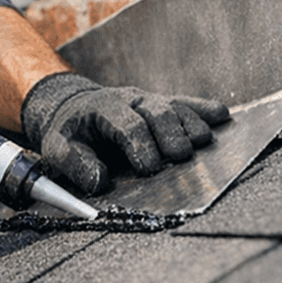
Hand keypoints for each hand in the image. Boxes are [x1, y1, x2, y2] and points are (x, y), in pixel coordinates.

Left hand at [20, 72, 228, 195]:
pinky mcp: (163, 105)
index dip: (140, 145)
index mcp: (103, 108)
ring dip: (191, 124)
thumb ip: (75, 164)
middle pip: (157, 111)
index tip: (149, 169)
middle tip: (181, 158)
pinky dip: (205, 110)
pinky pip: (186, 104)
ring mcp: (149, 101)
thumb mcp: (57, 148)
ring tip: (203, 144)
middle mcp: (130, 100)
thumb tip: (100, 182)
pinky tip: (223, 117)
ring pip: (175, 106)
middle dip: (170, 133)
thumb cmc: (69, 132)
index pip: (127, 123)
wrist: (73, 107)